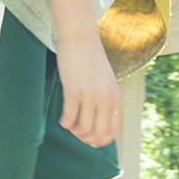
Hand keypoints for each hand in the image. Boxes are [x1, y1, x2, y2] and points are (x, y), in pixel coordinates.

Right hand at [56, 32, 120, 147]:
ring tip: (69, 124)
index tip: (91, 140)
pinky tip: (62, 119)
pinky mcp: (73, 91)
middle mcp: (106, 99)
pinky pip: (69, 117)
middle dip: (86, 139)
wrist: (80, 38)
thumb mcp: (107, 81)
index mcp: (116, 98)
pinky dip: (65, 123)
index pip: (113, 131)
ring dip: (74, 131)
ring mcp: (90, 95)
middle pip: (98, 133)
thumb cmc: (91, 60)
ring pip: (83, 128)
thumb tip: (99, 123)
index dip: (101, 141)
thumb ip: (107, 100)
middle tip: (77, 133)